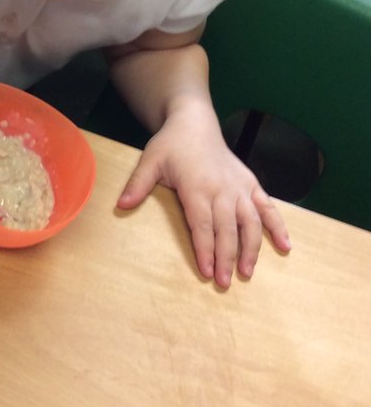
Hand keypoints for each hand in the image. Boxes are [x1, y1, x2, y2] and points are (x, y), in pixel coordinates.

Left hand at [116, 104, 291, 287]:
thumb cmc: (171, 144)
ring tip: (247, 273)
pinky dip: (279, 227)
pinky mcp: (251, 184)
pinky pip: (268, 207)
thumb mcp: (150, 161)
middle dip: (226, 257)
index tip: (207, 272)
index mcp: (197, 187)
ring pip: (251, 223)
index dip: (205, 249)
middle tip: (224, 283)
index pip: (203, 225)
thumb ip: (138, 185)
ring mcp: (239, 187)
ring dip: (251, 249)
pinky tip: (285, 247)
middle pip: (227, 229)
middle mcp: (222, 189)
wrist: (195, 123)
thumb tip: (121, 205)